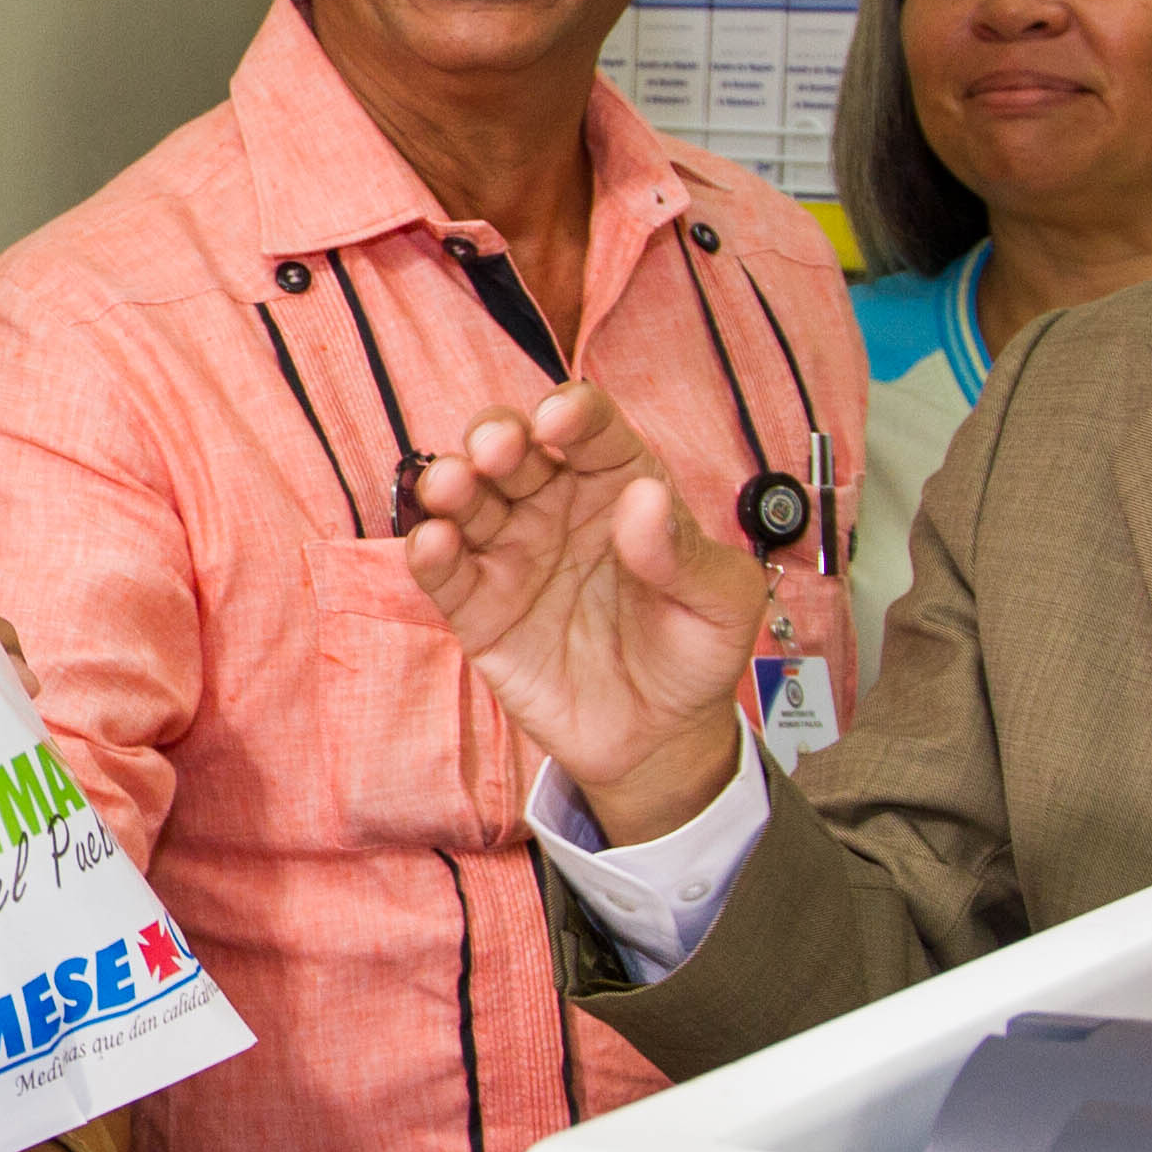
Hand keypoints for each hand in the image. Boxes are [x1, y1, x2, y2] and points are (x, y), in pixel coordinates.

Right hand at [404, 383, 764, 847]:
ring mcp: (512, 555)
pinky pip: (444, 571)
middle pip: (512, 449)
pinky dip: (430, 551)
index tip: (561, 419)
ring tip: (451, 487)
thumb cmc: (694, 652)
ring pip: (467, 500)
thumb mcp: (722, 604)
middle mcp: (555, 508)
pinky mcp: (478, 608)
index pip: (591, 431)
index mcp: (618, 486)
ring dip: (451, 482)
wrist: (658, 738)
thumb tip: (645, 498)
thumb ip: (687, 553)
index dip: (573, 414)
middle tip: (498, 448)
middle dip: (496, 436)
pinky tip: (436, 543)